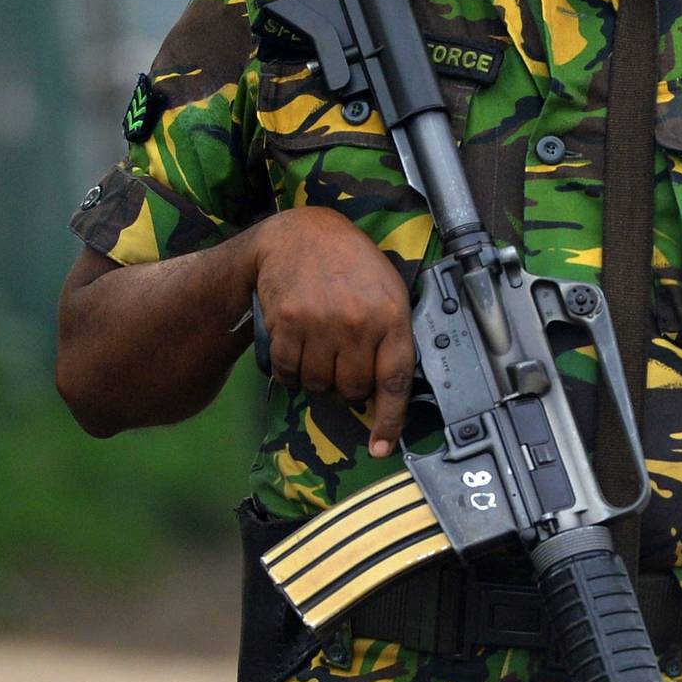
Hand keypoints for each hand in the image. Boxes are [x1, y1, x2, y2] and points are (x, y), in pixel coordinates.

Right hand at [251, 207, 415, 456]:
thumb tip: (386, 392)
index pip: (394, 381)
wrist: (301, 235)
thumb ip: (391, 336)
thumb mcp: (387, 291)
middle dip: (348, 387)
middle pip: (352, 389)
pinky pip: (289, 372)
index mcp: (393, 315)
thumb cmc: (351, 266)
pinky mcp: (287, 323)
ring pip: (319, 385)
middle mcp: (359, 322)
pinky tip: (297, 349)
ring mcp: (321, 323)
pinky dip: (291, 371)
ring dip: (318, 379)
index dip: (389, 420)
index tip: (381, 446)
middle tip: (343, 364)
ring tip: (321, 350)